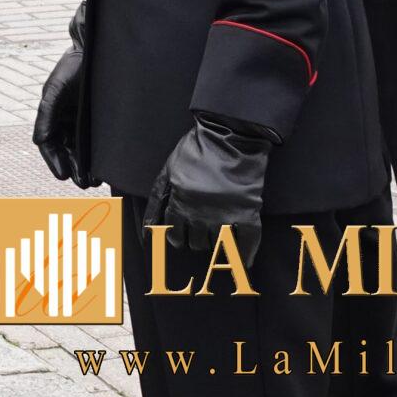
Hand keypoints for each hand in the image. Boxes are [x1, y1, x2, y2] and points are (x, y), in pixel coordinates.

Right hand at [33, 2, 87, 183]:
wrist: (96, 50)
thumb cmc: (72, 67)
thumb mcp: (55, 90)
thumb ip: (46, 115)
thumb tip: (40, 142)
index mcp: (53, 114)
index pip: (49, 144)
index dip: (54, 161)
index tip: (63, 176)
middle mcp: (68, 120)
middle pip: (66, 151)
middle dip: (73, 168)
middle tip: (83, 182)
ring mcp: (84, 121)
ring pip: (82, 150)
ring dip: (85, 166)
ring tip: (93, 180)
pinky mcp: (100, 120)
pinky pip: (97, 142)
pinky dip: (97, 156)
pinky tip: (104, 166)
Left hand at [146, 115, 271, 260]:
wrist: (230, 136)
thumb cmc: (196, 151)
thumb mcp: (168, 171)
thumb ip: (158, 200)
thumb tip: (148, 229)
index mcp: (180, 202)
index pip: (174, 233)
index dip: (176, 238)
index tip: (180, 239)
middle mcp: (200, 212)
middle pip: (196, 242)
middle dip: (195, 240)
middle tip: (200, 233)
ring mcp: (225, 214)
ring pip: (217, 245)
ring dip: (217, 244)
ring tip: (219, 236)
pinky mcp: (248, 212)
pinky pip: (248, 243)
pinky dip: (246, 255)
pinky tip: (245, 261)